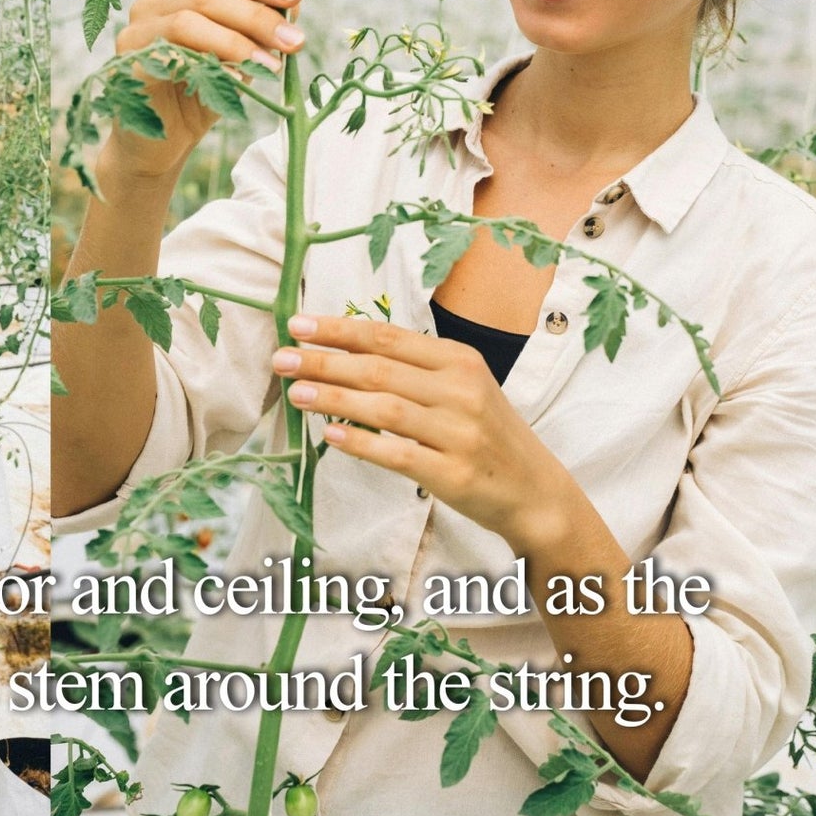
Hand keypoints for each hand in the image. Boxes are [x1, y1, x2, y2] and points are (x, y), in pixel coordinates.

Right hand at [105, 0, 302, 177]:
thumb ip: (256, 33)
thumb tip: (292, 9)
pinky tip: (237, 80)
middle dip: (257, 17)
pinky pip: (172, 53)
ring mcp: (135, 31)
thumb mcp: (237, 60)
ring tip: (272, 66)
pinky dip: (210, 63)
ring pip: (190, 19)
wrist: (160, 148)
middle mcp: (153, 5)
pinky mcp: (128, 62)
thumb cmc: (199, 98)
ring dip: (238, 41)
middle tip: (294, 41)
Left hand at [271, 314, 576, 547]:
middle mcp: (462, 391)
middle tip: (280, 358)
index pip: (389, 338)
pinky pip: (399, 454)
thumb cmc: (485, 433)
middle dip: (324, 361)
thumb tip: (341, 350)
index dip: (339, 330)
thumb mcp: (461, 387)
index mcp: (460, 360)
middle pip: (380, 369)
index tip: (297, 325)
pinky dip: (362, 443)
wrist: (535, 490)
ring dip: (333, 398)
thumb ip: (412, 368)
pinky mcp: (455, 474)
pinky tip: (330, 436)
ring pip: (384, 408)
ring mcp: (460, 433)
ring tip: (294, 392)